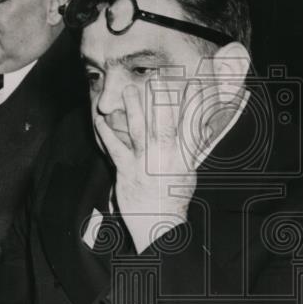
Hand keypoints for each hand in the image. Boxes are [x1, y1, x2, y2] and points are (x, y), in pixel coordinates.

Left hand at [93, 81, 199, 252]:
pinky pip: (116, 149)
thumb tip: (202, 127)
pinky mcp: (127, 173)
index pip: (191, 125)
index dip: (193, 104)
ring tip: (128, 90)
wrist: (159, 224)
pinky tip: (101, 121)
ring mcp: (145, 165)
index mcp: (183, 159)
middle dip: (161, 100)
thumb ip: (191, 149)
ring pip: (139, 132)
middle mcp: (166, 160)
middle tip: (157, 79)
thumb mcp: (188, 172)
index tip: (194, 83)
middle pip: (164, 124)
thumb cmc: (173, 199)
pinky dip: (107, 134)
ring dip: (133, 109)